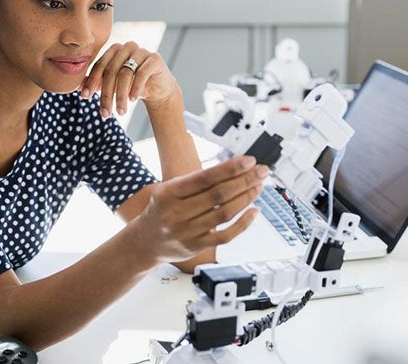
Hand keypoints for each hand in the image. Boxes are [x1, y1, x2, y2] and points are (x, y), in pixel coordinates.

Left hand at [80, 41, 177, 118]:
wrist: (158, 88)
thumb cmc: (131, 85)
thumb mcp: (113, 85)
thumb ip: (97, 83)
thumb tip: (78, 89)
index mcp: (114, 50)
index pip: (100, 65)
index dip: (91, 81)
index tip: (85, 97)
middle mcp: (127, 47)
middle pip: (111, 71)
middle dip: (106, 94)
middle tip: (105, 113)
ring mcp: (141, 51)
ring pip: (125, 73)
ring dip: (121, 96)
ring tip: (120, 112)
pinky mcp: (155, 59)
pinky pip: (142, 73)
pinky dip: (135, 88)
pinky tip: (132, 100)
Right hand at [134, 156, 266, 264]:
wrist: (145, 241)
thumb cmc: (163, 209)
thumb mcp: (169, 190)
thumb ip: (195, 181)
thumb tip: (233, 169)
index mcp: (168, 193)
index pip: (205, 178)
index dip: (230, 168)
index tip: (249, 161)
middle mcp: (176, 213)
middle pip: (218, 195)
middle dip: (244, 180)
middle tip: (262, 171)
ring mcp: (187, 232)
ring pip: (224, 214)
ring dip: (246, 198)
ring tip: (259, 186)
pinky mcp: (196, 247)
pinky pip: (225, 235)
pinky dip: (243, 223)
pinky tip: (254, 210)